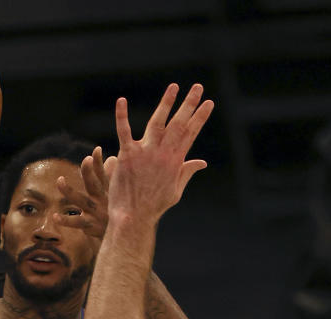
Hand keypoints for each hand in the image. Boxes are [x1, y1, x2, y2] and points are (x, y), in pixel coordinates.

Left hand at [56, 147, 113, 238]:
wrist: (125, 240)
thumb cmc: (118, 214)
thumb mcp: (116, 196)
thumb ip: (111, 176)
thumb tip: (111, 159)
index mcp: (108, 192)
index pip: (103, 174)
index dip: (99, 162)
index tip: (96, 149)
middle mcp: (101, 201)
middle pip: (93, 184)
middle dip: (89, 171)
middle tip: (85, 159)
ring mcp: (95, 213)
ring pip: (80, 200)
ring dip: (69, 190)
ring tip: (59, 180)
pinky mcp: (90, 226)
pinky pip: (76, 223)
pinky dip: (65, 221)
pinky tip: (55, 216)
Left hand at [105, 83, 213, 224]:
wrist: (133, 219)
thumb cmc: (153, 207)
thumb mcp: (175, 191)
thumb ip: (187, 172)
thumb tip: (202, 162)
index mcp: (175, 162)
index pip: (190, 134)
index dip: (200, 117)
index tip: (208, 102)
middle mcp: (162, 154)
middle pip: (178, 124)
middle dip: (189, 104)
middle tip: (198, 87)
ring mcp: (145, 154)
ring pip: (157, 122)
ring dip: (166, 103)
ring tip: (174, 87)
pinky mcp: (127, 156)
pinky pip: (124, 132)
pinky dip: (121, 116)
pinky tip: (121, 100)